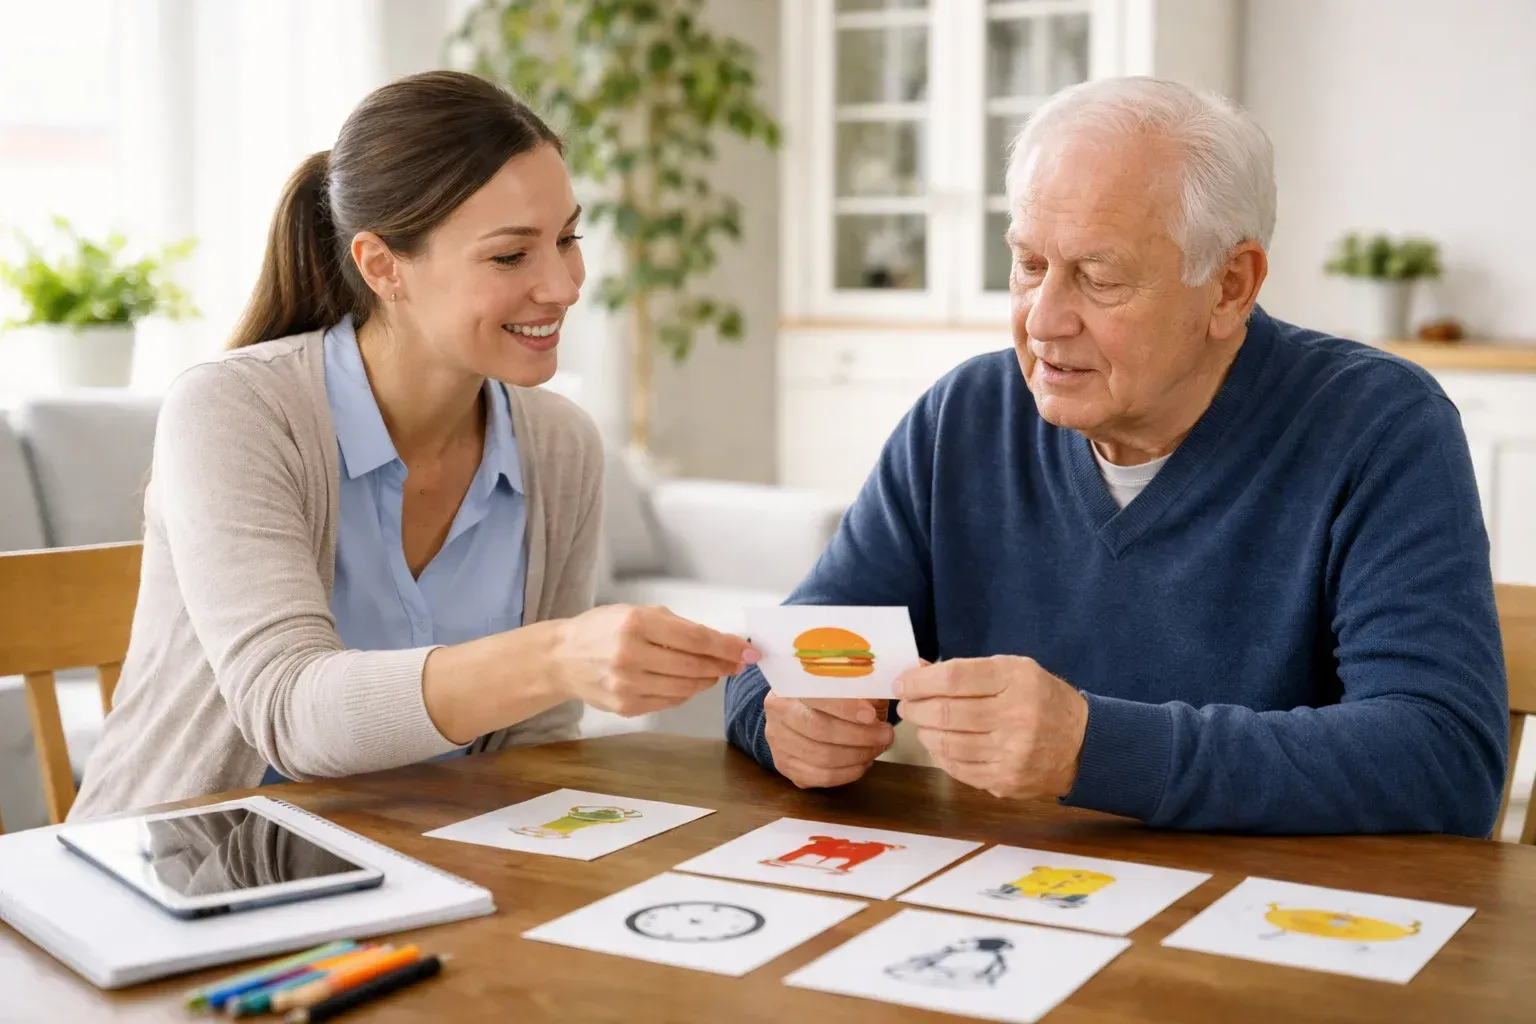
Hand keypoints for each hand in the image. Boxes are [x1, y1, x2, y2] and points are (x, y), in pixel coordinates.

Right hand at [554, 605, 757, 716]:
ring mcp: (627, 685)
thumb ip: (679, 626)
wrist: (562, 657)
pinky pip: (669, 702)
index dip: (728, 647)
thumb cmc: (603, 629)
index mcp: (636, 623)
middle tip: (737, 664)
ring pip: (686, 688)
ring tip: (712, 671)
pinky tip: (685, 682)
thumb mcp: (638, 612)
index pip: (696, 638)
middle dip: (723, 665)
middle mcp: (631, 654)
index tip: (750, 652)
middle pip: (695, 666)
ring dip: (706, 680)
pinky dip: (684, 692)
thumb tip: (722, 643)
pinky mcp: (626, 707)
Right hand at [763, 695, 893, 788]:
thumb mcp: (836, 683)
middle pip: (820, 730)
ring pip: (822, 758)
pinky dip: (848, 772)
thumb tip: (880, 698)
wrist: (793, 713)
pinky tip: (863, 762)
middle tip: (885, 735)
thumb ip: (855, 688)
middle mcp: (777, 715)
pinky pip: (821, 777)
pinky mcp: (785, 766)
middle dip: (860, 736)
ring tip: (877, 748)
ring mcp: (778, 743)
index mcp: (789, 687)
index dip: (846, 708)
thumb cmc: (822, 696)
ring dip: (858, 755)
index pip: (817, 698)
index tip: (873, 715)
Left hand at [894, 656, 1087, 799]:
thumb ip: (967, 671)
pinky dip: (941, 754)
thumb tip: (917, 671)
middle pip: (945, 713)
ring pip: (947, 743)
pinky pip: (957, 768)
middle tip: (907, 705)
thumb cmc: (1041, 699)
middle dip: (915, 708)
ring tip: (922, 724)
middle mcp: (1016, 716)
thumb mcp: (1013, 671)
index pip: (953, 678)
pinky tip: (940, 743)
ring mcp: (1012, 753)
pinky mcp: (1006, 781)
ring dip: (925, 732)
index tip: (902, 683)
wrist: (1082, 745)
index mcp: (1017, 680)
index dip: (919, 681)